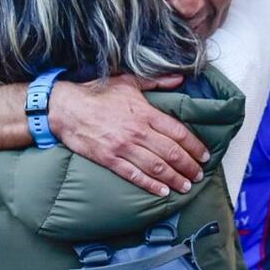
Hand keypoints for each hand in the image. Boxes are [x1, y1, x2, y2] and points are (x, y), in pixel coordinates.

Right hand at [50, 74, 209, 196]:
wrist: (65, 107)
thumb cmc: (97, 93)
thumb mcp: (128, 81)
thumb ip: (156, 82)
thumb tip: (179, 78)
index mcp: (144, 113)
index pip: (178, 133)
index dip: (194, 146)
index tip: (204, 155)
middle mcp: (137, 132)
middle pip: (171, 153)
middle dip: (189, 166)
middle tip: (199, 175)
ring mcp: (123, 147)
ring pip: (156, 167)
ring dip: (174, 178)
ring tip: (186, 186)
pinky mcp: (109, 159)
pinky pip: (134, 175)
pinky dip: (150, 185)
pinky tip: (162, 191)